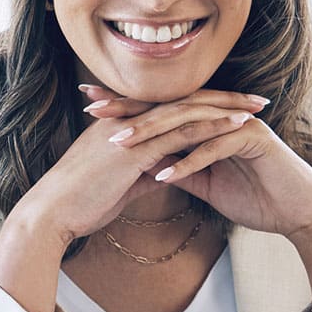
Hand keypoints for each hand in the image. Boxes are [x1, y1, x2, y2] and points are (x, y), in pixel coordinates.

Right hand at [14, 84, 269, 250]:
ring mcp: (133, 130)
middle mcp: (129, 118)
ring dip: (227, 107)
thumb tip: (165, 173)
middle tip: (258, 99)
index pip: (173, 107)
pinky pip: (181, 132)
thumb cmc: (80, 203)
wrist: (52, 213)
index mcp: (124, 123)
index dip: (205, 104)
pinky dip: (212, 126)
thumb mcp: (119, 184)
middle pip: (185, 100)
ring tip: (258, 108)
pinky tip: (237, 127)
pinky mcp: (136, 148)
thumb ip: (143, 173)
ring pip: (188, 110)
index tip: (236, 107)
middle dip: (224, 98)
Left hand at [89, 85, 311, 243]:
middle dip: (130, 108)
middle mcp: (223, 114)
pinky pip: (215, 148)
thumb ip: (182, 169)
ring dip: (153, 135)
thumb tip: (150, 167)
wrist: (299, 213)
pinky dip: (189, 162)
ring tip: (120, 146)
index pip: (162, 110)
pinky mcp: (255, 139)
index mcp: (210, 120)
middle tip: (94, 109)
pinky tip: (164, 175)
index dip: (127, 108)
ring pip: (189, 123)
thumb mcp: (209, 185)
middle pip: (170, 107)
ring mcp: (239, 123)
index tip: (91, 108)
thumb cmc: (258, 198)